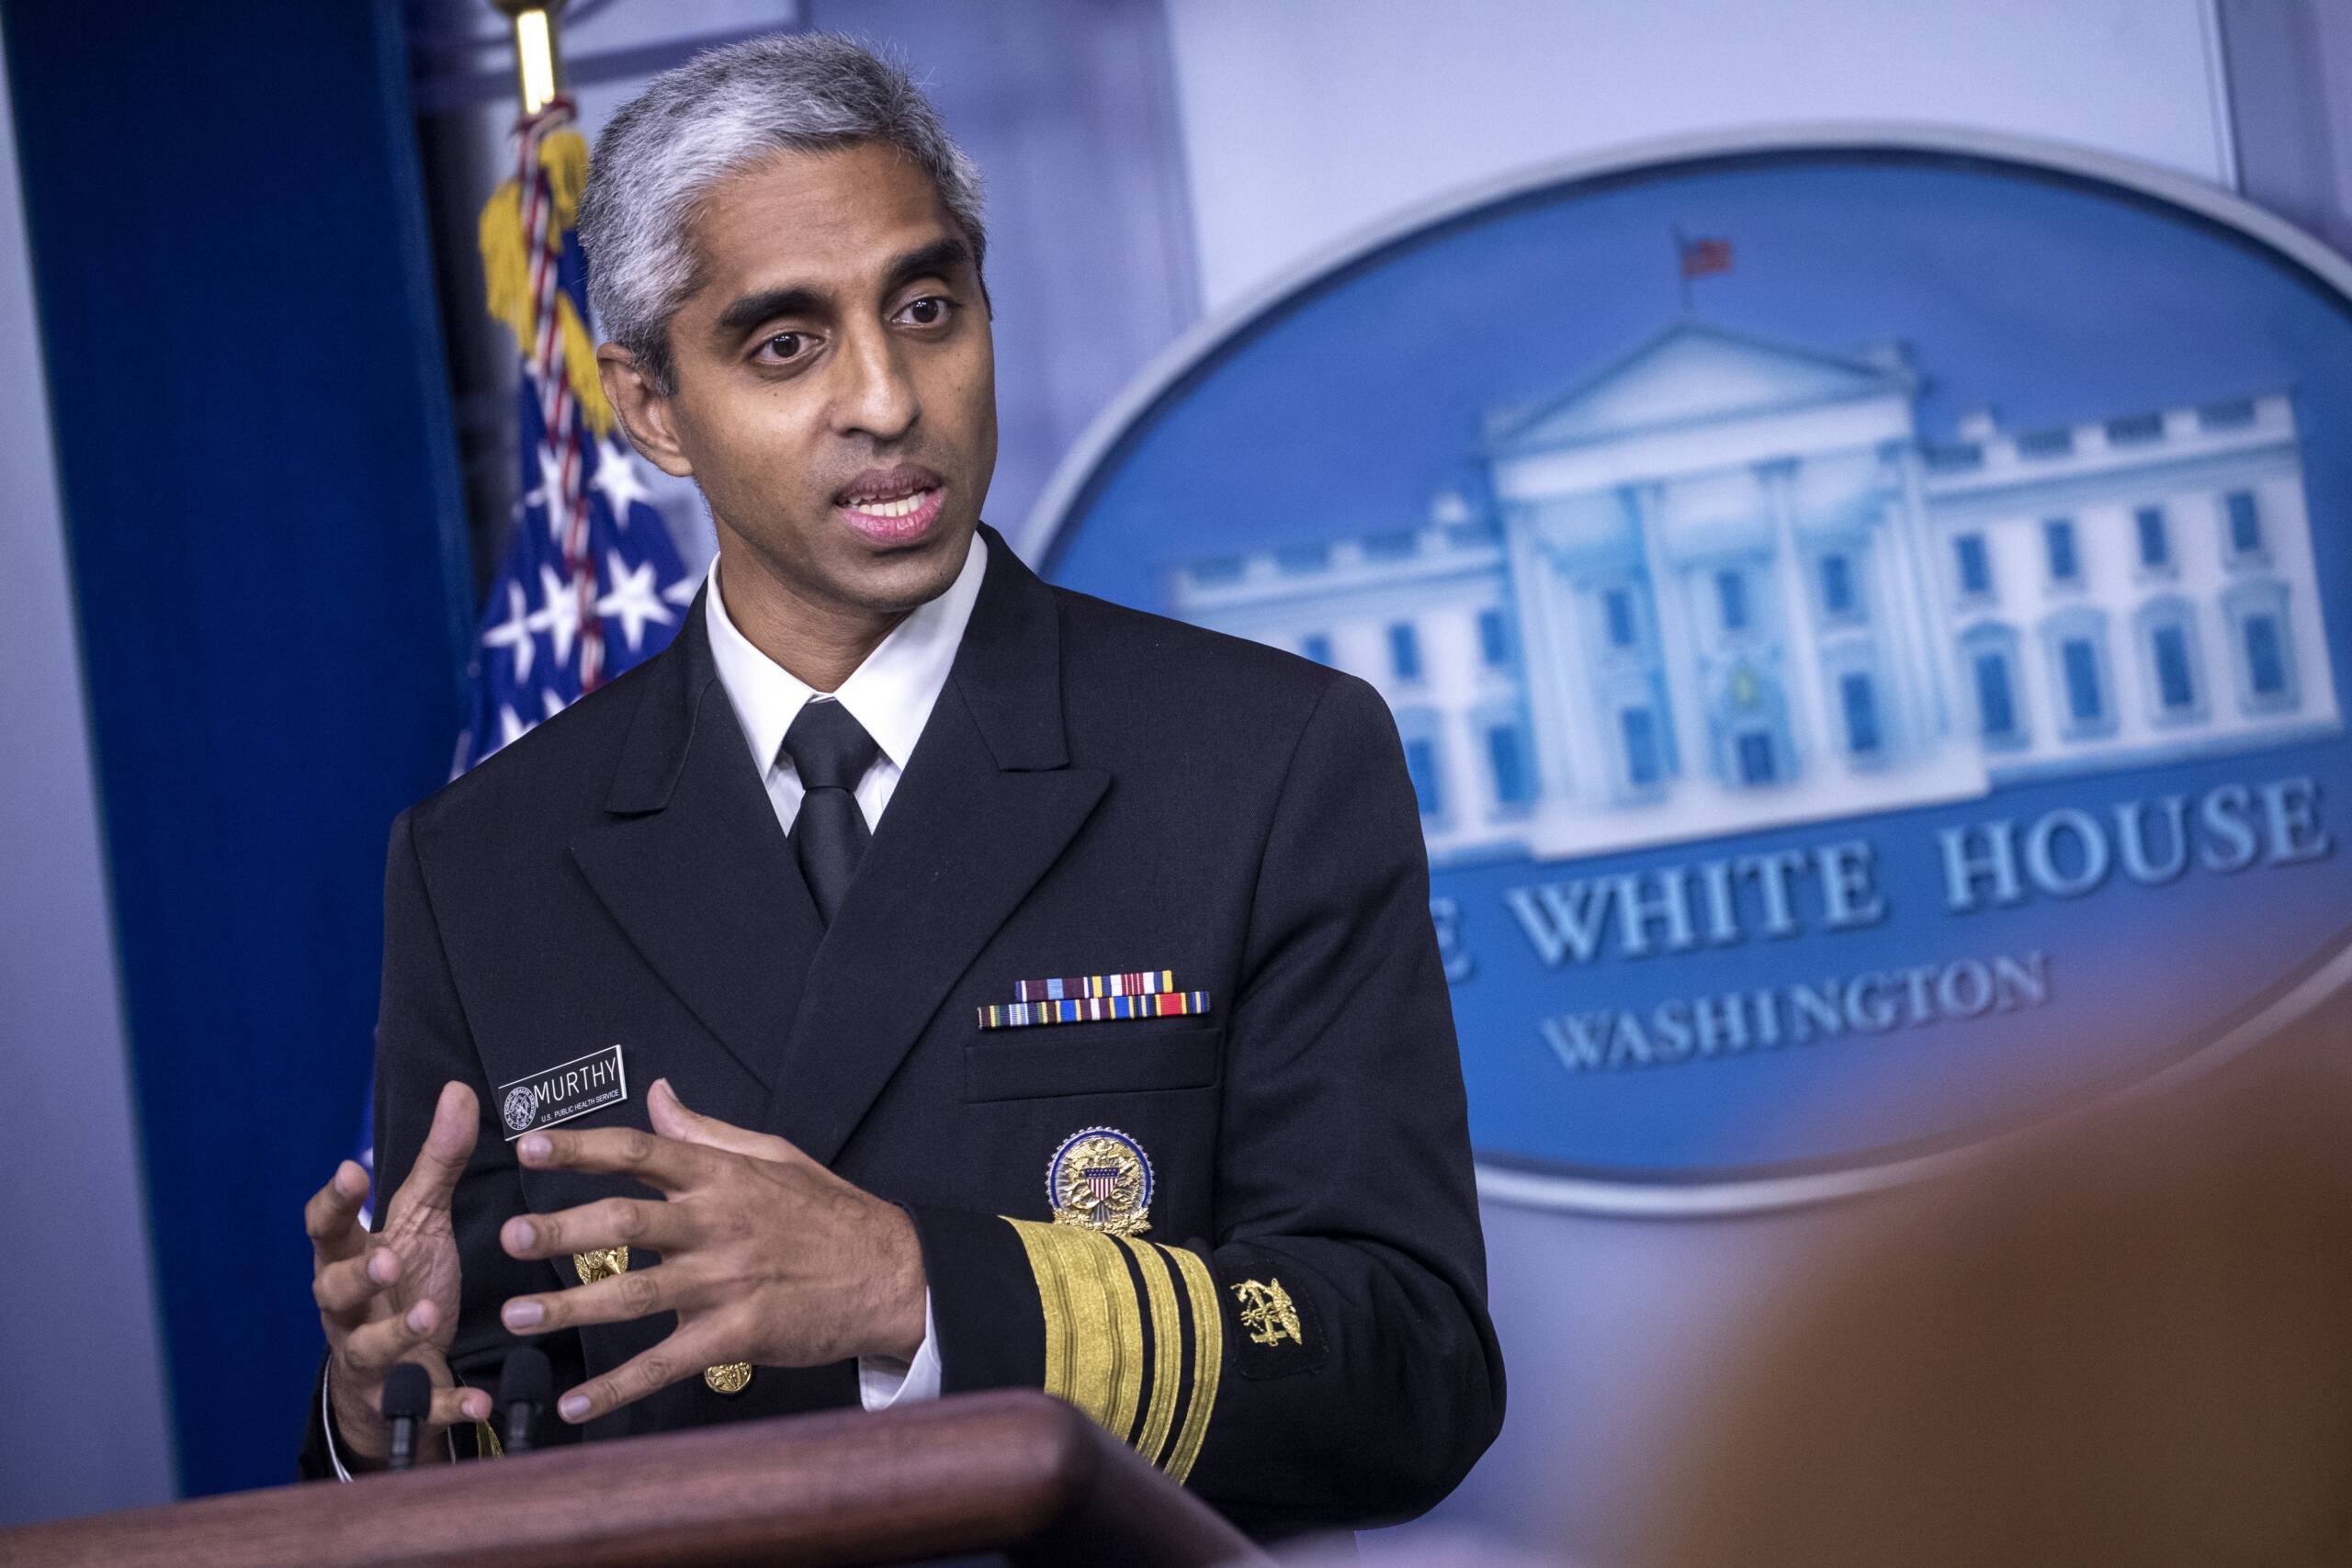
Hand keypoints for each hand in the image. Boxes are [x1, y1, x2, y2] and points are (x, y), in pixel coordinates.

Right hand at [305, 1081, 489, 1462]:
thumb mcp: (422, 1220)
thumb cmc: (404, 1278)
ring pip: (366, 1348)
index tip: (350, 1172)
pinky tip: (478, 1399)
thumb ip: (438, 1162)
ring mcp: (369, 1353)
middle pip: (332, 1290)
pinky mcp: (400, 1394)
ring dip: (396, 1334)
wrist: (402, 1365)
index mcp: (350, 1255)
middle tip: (383, 1260)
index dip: (334, 1202)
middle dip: (356, 1276)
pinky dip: (445, 1402)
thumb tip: (458, 1090)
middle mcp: (349, 1306)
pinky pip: (419, 1402)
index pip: (328, 1227)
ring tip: (428, 1320)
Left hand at [496, 1078, 926, 1424]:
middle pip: (626, 1223)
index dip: (583, 1149)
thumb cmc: (831, 1213)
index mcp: (723, 1177)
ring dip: (571, 1306)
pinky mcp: (739, 1334)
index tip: (530, 1147)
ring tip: (517, 1315)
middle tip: (511, 1238)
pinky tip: (579, 1405)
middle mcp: (718, 1225)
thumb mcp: (773, 1155)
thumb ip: (706, 1131)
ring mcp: (728, 1282)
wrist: (892, 1273)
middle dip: (563, 1231)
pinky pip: (667, 1363)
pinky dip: (619, 1388)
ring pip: (635, 1295)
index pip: (642, 1153)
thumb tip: (657, 1095)